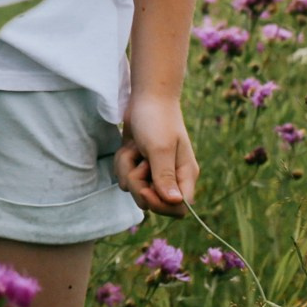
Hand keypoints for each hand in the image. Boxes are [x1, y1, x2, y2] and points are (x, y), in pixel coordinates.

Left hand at [117, 92, 198, 215]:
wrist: (146, 97)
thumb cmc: (157, 119)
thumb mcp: (160, 148)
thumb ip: (165, 176)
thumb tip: (175, 202)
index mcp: (184, 175)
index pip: (178, 209)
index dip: (160, 206)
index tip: (146, 189)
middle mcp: (171, 177)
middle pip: (151, 202)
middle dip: (137, 183)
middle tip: (140, 160)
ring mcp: (153, 172)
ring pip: (133, 189)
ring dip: (127, 168)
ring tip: (135, 148)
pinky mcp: (138, 165)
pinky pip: (124, 177)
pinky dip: (122, 162)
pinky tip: (129, 147)